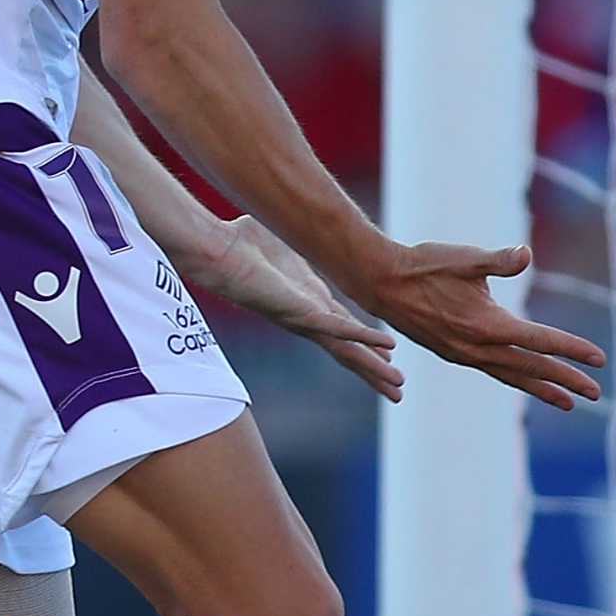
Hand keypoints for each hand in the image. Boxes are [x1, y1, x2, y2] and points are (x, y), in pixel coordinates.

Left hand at [186, 214, 405, 401]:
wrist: (217, 249)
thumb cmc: (240, 243)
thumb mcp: (282, 243)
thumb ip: (296, 245)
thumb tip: (299, 225)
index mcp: (306, 301)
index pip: (344, 330)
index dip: (366, 345)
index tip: (388, 357)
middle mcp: (307, 315)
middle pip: (348, 351)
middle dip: (373, 370)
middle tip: (397, 390)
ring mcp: (304, 317)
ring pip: (347, 349)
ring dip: (373, 366)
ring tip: (397, 385)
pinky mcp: (301, 311)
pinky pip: (339, 327)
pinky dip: (364, 337)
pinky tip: (388, 347)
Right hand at [350, 242, 608, 409]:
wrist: (381, 282)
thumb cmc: (424, 265)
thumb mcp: (464, 258)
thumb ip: (498, 260)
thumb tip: (525, 254)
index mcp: (486, 325)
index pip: (539, 341)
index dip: (572, 349)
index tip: (600, 359)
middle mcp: (477, 348)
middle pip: (531, 368)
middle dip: (565, 381)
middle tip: (596, 394)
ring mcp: (464, 355)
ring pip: (512, 376)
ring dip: (542, 389)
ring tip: (567, 402)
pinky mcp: (454, 353)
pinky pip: (494, 372)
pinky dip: (515, 379)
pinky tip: (523, 379)